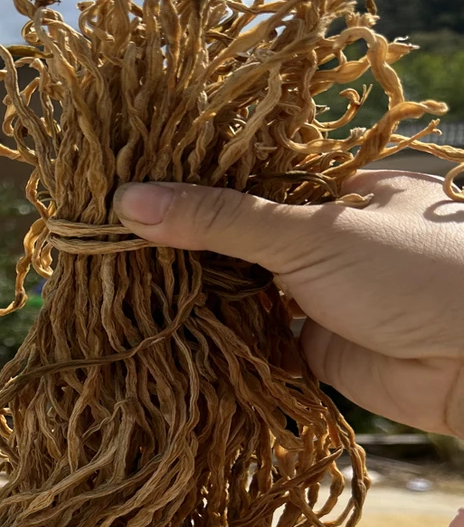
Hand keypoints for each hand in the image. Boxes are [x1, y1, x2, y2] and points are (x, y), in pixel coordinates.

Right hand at [114, 171, 463, 436]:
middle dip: (187, 242)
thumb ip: (220, 220)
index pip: (249, 178)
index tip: (130, 189)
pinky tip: (168, 326)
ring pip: (245, 288)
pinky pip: (256, 338)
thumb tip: (126, 201)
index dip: (192, 185)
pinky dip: (220, 337)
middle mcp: (327, 238)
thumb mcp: (310, 233)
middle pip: (241, 237)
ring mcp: (320, 295)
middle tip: (114, 239)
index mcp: (338, 187)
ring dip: (199, 291)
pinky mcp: (315, 348)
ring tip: (125, 280)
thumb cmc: (411, 272)